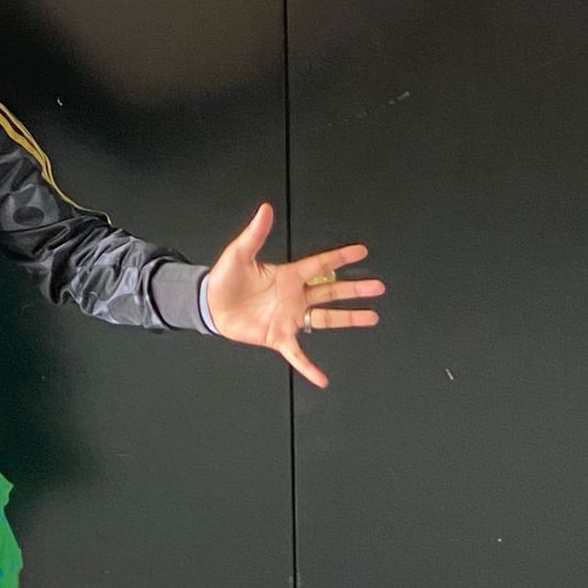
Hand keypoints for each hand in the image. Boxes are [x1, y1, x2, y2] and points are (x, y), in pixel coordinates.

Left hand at [201, 201, 384, 387]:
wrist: (209, 304)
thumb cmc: (224, 279)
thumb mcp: (239, 253)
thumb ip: (255, 233)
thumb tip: (265, 208)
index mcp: (287, 275)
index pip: (320, 264)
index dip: (340, 257)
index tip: (361, 251)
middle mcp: (294, 296)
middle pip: (331, 291)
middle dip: (355, 289)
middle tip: (378, 286)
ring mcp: (289, 317)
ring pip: (325, 318)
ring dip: (348, 318)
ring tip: (372, 317)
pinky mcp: (278, 336)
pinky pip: (297, 354)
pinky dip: (308, 367)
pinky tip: (321, 378)